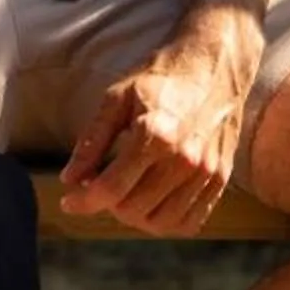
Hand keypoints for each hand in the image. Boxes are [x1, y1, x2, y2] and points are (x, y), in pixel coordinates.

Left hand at [57, 3, 266, 234]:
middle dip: (106, 205)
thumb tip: (69, 179)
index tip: (68, 202)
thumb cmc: (161, 78)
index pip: (111, 189)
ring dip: (134, 218)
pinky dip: (165, 223)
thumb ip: (92, 140)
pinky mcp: (220, 179)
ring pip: (160, 224)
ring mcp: (206, 173)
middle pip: (133, 211)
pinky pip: (189, 223)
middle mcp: (184, 159)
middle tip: (99, 185)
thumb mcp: (117, 97)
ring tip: (124, 194)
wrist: (215, 65)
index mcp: (154, 134)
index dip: (83, 202)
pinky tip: (151, 202)